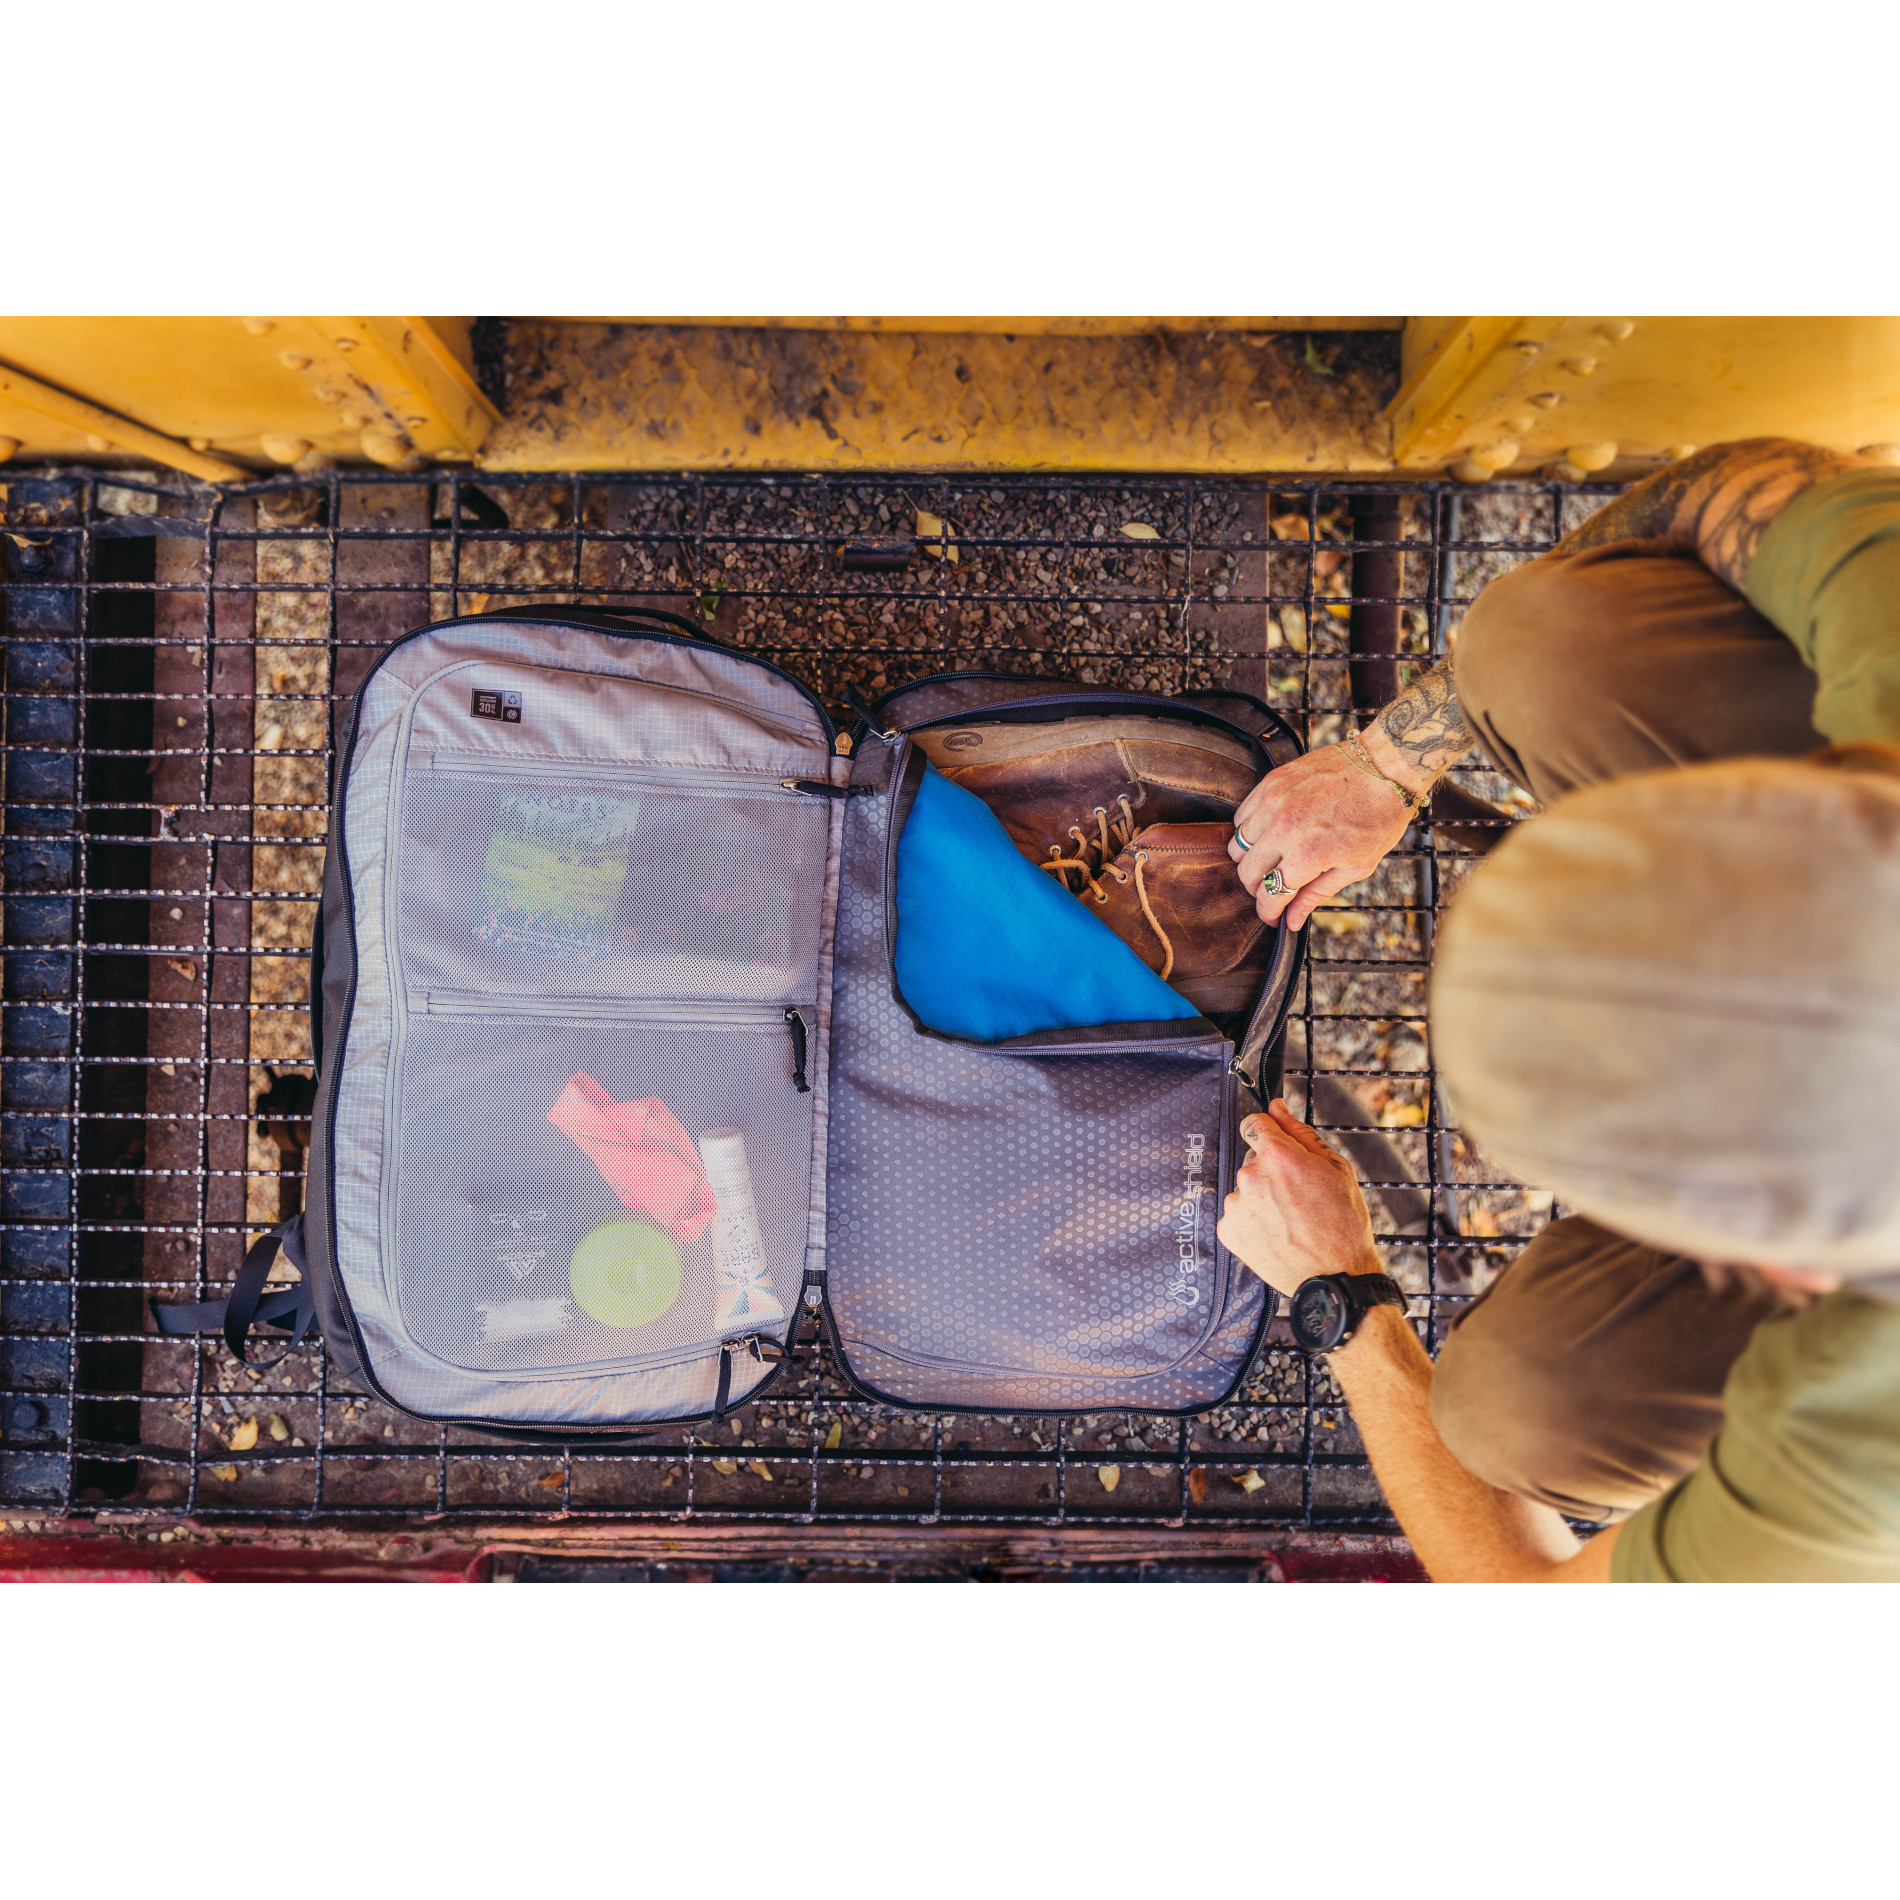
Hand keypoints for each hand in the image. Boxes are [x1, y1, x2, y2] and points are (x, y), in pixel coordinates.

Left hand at [1216, 1099, 1382, 1299]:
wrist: (1335, 1277)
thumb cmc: (1343, 1225)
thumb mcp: (1336, 1168)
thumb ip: (1300, 1132)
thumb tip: (1276, 1106)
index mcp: (1277, 1155)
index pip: (1254, 1123)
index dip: (1269, 1132)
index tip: (1278, 1145)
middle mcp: (1249, 1177)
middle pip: (1252, 1158)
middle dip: (1271, 1169)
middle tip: (1299, 1195)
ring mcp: (1236, 1205)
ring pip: (1245, 1188)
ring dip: (1262, 1196)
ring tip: (1289, 1219)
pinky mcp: (1228, 1230)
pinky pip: (1238, 1213)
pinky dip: (1252, 1219)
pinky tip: (1276, 1232)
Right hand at [1227, 742, 1417, 930]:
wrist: (1384, 765)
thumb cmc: (1379, 815)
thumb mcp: (1356, 865)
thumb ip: (1316, 894)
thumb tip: (1291, 921)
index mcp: (1308, 854)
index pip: (1271, 895)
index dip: (1269, 912)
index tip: (1273, 916)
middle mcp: (1285, 828)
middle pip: (1247, 872)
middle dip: (1258, 888)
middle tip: (1275, 889)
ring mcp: (1274, 802)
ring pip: (1237, 845)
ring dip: (1251, 859)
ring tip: (1272, 859)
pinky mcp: (1271, 783)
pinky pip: (1241, 816)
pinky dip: (1250, 831)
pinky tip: (1270, 833)